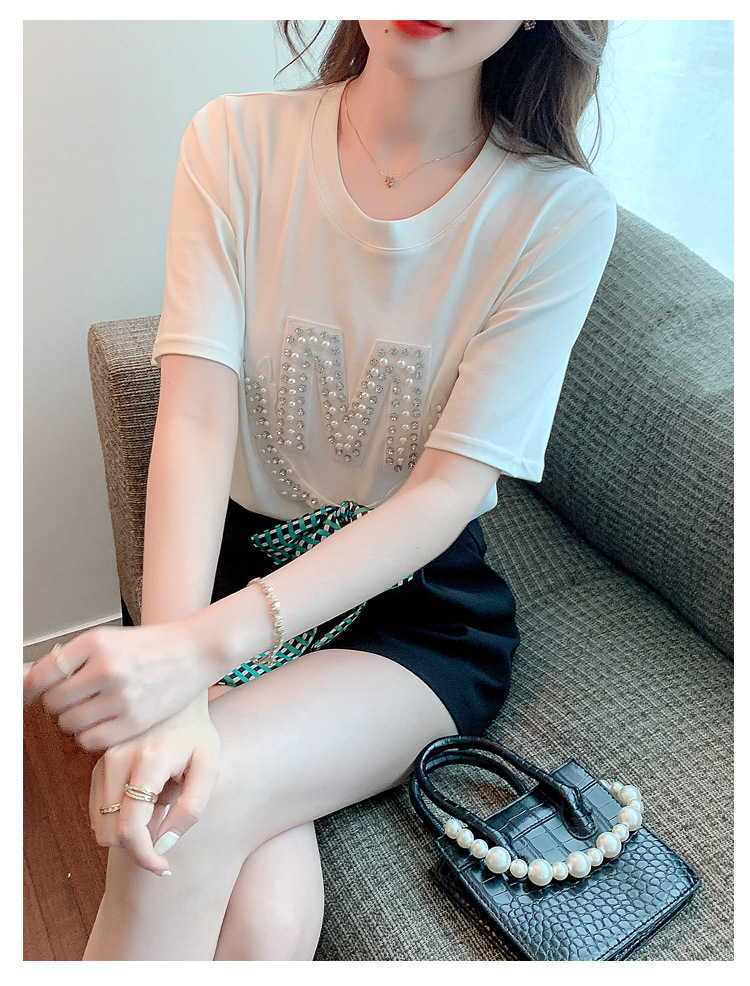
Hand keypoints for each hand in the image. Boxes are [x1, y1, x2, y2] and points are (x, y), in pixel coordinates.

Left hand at [23, 620, 221, 749]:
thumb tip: (27, 683)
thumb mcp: (108, 639)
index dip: (28, 689)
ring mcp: (122, 696)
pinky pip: (91, 741)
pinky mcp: (135, 720)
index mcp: (96, 642)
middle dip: (59, 704)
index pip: (42, 674)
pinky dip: (91, 736)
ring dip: (75, 721)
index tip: (26, 695)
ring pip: (70, 724)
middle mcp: (107, 668)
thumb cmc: (149, 647)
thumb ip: (70, 660)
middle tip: (75, 698)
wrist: (193, 652)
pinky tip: (104, 722)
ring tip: (93, 708)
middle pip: (54, 703)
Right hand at [88, 703, 219, 875]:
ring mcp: (103, 760)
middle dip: (137, 847)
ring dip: (127, 833)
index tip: (164, 868)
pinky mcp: (98, 764)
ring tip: (159, 812)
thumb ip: (191, 807)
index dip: (145, 858)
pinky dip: (118, 819)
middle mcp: (117, 759)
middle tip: (166, 838)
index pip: (131, 827)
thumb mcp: (209, 767)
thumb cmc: (197, 733)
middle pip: (110, 833)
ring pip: (100, 825)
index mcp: (149, 759)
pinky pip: (98, 811)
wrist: (176, 696)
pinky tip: (145, 804)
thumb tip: (162, 844)